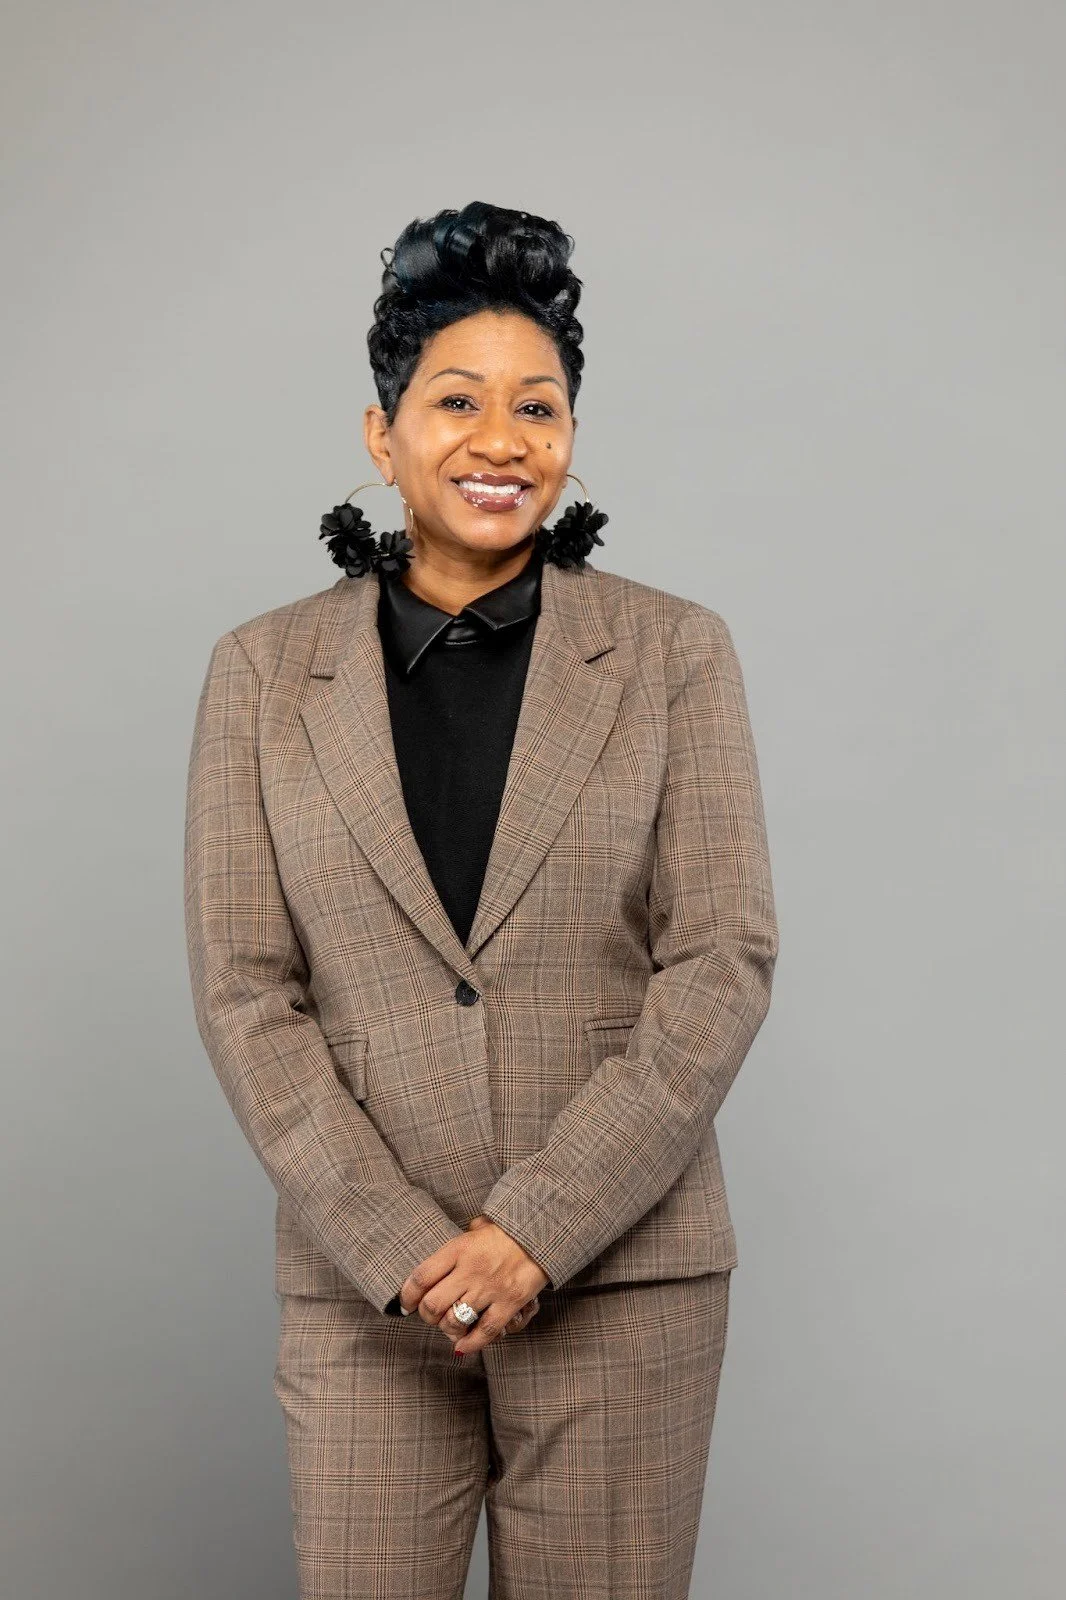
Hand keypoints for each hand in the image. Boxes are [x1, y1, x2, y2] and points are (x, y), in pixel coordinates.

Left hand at [399, 1214, 549, 1355]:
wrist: (541, 1234)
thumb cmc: (506, 1232)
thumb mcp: (477, 1229)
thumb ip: (458, 1243)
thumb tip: (444, 1258)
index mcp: (458, 1249)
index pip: (421, 1277)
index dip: (407, 1296)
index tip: (406, 1304)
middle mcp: (470, 1270)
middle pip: (433, 1304)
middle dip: (427, 1316)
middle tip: (431, 1315)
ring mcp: (490, 1288)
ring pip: (454, 1321)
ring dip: (448, 1330)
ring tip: (451, 1327)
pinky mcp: (509, 1303)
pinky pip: (484, 1332)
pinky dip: (471, 1344)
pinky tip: (464, 1346)